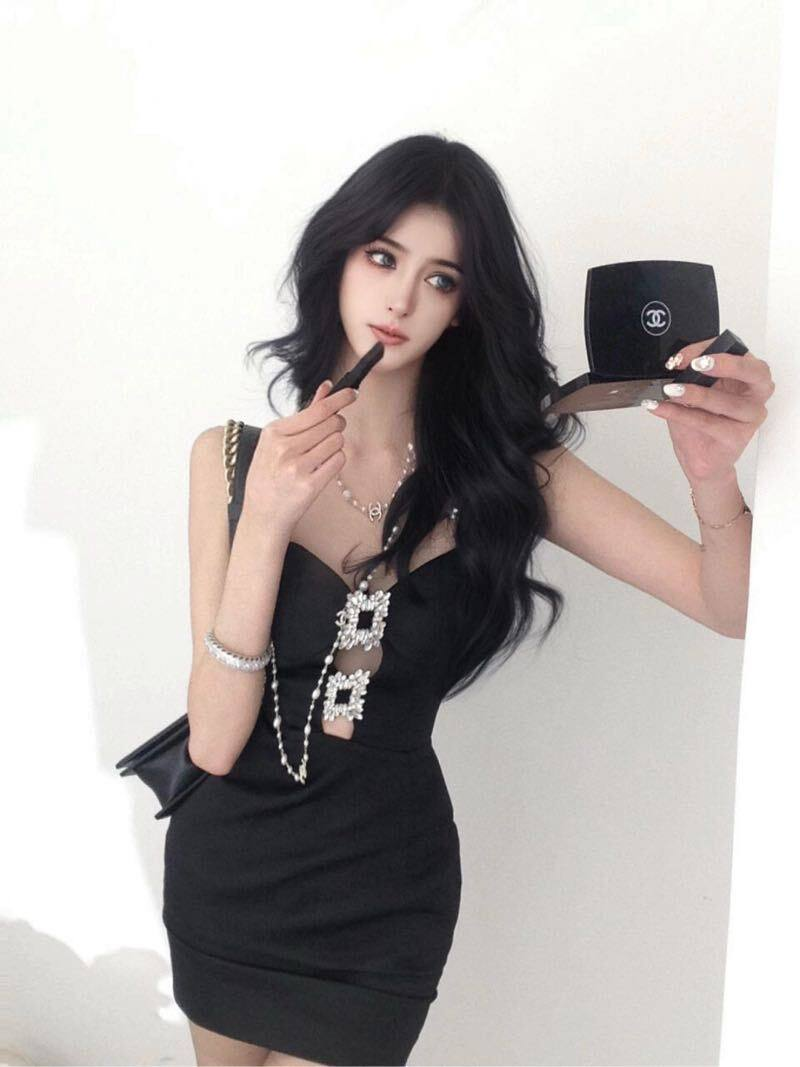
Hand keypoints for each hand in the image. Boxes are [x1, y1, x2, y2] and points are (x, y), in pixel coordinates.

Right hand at [242, 379, 358, 528]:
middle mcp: (284, 448)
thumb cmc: (269, 474)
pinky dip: (336, 460)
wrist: (262, 514)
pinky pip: (338, 461)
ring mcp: (297, 468)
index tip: (353, 393)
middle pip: (331, 424)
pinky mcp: (310, 486)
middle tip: (330, 432)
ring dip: (335, 445)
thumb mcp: (277, 441)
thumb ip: (305, 413)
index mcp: (274, 432)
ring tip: (320, 454)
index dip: (339, 399)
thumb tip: (326, 387)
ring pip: (337, 441)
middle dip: (337, 425)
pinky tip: (323, 466)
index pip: (317, 410)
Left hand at [644, 337, 774, 483]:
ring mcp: (750, 417)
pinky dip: (680, 414)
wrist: (701, 458)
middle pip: (755, 372)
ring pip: (726, 402)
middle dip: (726, 365)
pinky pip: (707, 423)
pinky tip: (661, 407)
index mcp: (749, 376)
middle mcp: (756, 395)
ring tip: (671, 390)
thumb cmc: (701, 421)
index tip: (683, 357)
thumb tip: (676, 362)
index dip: (711, 349)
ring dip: (695, 394)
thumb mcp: (694, 390)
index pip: (738, 352)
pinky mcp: (737, 438)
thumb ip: (691, 374)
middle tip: (696, 366)